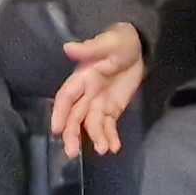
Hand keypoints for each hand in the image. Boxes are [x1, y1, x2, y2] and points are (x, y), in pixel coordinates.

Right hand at [50, 24, 145, 153]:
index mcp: (82, 77)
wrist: (139, 47)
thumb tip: (68, 48)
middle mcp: (87, 94)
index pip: (66, 97)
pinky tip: (114, 147)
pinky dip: (110, 137)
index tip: (56, 130)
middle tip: (72, 153)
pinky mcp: (112, 109)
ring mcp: (99, 103)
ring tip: (103, 150)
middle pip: (76, 116)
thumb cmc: (120, 41)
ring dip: (95, 138)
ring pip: (92, 124)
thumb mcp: (108, 43)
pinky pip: (109, 126)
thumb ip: (90, 48)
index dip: (59, 113)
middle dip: (72, 134)